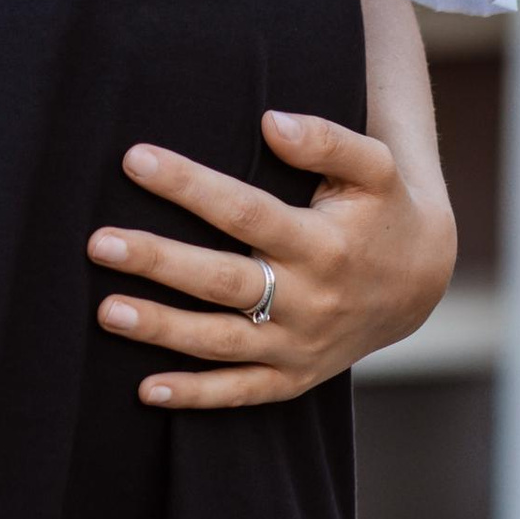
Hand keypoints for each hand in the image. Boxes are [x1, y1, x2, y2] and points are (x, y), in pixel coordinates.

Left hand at [87, 111, 457, 406]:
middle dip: (158, 262)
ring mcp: (298, 345)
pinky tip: (144, 389)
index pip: (244, 212)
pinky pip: (240, 393)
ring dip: (161, 329)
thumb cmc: (384, 210)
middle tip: (100, 244)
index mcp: (321, 243)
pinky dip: (195, 395)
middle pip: (220, 282)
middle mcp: (308, 299)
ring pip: (219, 342)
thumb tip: (270, 122)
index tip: (136, 160)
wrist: (419, 281)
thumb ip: (327, 140)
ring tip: (106, 310)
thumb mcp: (373, 167)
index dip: (189, 185)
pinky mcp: (293, 377)